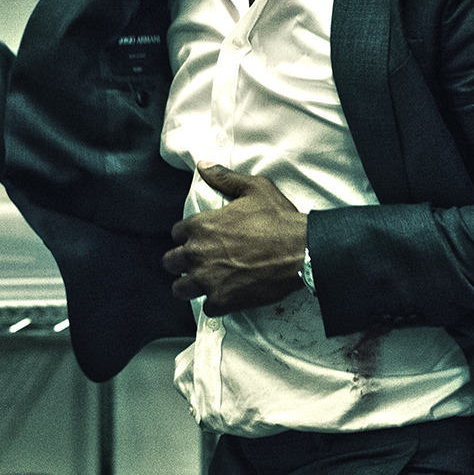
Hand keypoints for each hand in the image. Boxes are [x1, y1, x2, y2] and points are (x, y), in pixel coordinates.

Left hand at [162, 164, 306, 313]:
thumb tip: (203, 166)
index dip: (186, 237)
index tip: (197, 240)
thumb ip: (224, 178)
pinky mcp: (223, 300)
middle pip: (170, 263)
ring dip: (189, 286)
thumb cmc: (279, 219)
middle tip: (196, 263)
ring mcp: (208, 280)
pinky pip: (207, 308)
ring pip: (180, 289)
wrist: (303, 251)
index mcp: (200, 226)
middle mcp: (198, 254)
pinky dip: (214, 304)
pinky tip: (225, 297)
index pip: (176, 234)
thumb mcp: (254, 188)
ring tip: (202, 284)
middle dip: (181, 263)